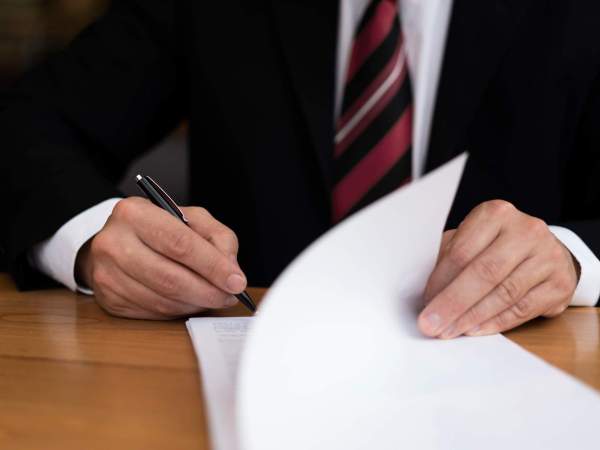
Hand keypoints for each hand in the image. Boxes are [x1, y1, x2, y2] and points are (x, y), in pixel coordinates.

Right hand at [76, 197, 246, 319]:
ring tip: (214, 297)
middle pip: (169, 277)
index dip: (212, 266)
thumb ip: (218, 238)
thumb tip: (231, 270)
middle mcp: (113, 243)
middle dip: (208, 291)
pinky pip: (153, 312)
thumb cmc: (159, 228)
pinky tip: (190, 301)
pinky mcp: (109, 299)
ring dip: (196, 304)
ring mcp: (106, 274)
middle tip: (230, 296)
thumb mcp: (191, 219)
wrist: (117, 240)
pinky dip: (179, 310)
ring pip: (162, 300)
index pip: (179, 244)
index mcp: (134, 213)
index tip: (236, 281)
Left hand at [418, 200, 579, 338]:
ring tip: (450, 331)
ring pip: (504, 293)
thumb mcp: (473, 241)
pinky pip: (522, 308)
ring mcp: (547, 255)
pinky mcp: (560, 282)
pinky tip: (475, 330)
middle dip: (453, 303)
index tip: (425, 302)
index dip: (440, 280)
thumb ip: (450, 259)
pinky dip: (495, 323)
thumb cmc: (497, 247)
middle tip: (431, 324)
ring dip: (471, 317)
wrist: (545, 252)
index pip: (462, 251)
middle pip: (483, 272)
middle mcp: (525, 230)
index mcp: (495, 214)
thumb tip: (428, 295)